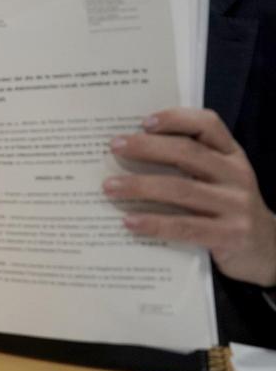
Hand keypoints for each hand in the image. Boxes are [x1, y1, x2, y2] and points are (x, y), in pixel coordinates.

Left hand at [104, 108, 275, 286]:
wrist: (267, 251)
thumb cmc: (226, 208)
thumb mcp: (216, 180)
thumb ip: (187, 164)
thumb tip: (128, 151)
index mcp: (231, 155)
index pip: (208, 125)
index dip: (176, 119)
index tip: (143, 121)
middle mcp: (236, 175)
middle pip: (187, 153)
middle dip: (146, 147)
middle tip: (114, 147)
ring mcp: (236, 206)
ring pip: (181, 190)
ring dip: (140, 186)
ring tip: (109, 187)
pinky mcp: (230, 236)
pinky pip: (185, 227)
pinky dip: (154, 223)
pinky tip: (129, 222)